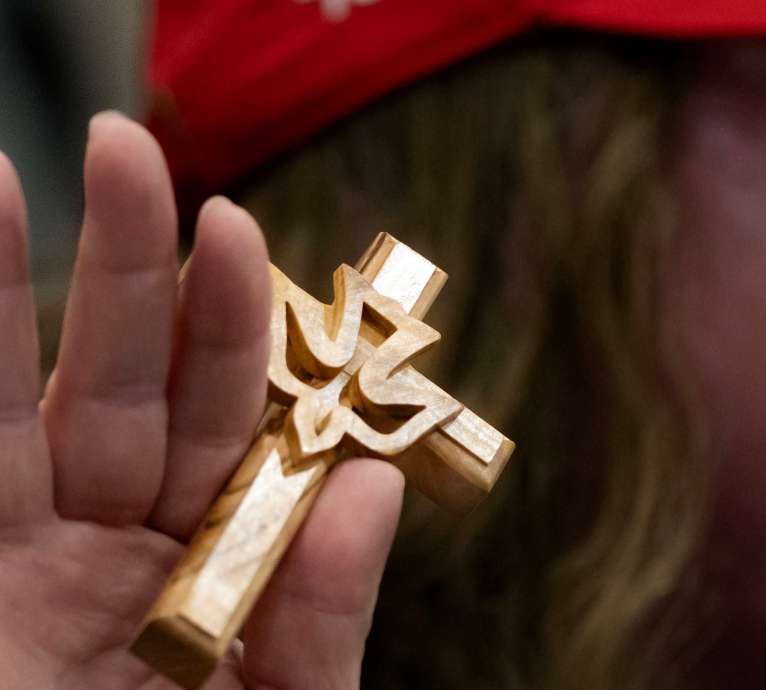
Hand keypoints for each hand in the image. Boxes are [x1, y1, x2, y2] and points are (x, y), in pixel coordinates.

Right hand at [0, 112, 402, 689]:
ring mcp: (25, 572)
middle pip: (126, 389)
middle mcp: (116, 557)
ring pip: (8, 410)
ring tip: (0, 173)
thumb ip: (323, 619)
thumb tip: (366, 482)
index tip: (239, 229)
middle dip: (128, 271)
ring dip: (2, 295)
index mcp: (218, 575)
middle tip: (128, 147)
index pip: (233, 426)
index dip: (235, 327)